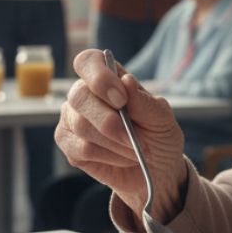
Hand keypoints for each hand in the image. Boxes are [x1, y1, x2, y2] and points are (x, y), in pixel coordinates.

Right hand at [56, 49, 187, 224]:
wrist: (156, 170)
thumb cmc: (158, 136)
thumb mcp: (162, 119)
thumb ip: (144, 101)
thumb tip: (126, 80)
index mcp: (108, 78)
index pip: (87, 62)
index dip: (99, 77)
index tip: (121, 99)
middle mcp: (85, 95)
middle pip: (79, 96)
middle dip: (109, 121)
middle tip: (134, 138)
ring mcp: (72, 119)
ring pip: (81, 126)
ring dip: (115, 143)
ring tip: (135, 150)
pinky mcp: (69, 145)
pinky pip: (80, 149)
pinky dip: (107, 156)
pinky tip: (121, 157)